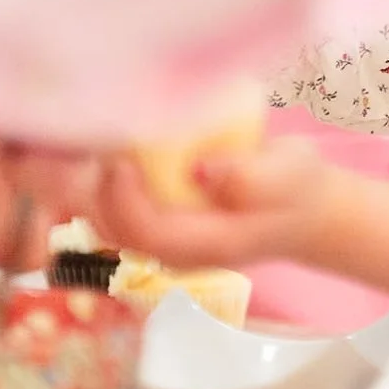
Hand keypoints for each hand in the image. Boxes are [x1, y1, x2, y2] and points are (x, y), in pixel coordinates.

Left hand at [88, 138, 335, 267]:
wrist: (304, 209)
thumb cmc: (297, 188)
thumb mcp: (292, 175)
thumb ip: (253, 177)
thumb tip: (202, 169)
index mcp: (206, 246)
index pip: (145, 232)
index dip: (123, 200)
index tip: (120, 158)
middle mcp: (174, 250)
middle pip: (111, 229)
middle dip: (91, 188)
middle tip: (92, 139)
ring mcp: (161, 239)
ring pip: (101, 219)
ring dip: (84, 182)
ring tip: (87, 137)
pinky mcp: (153, 221)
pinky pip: (109, 206)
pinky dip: (94, 179)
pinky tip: (96, 145)